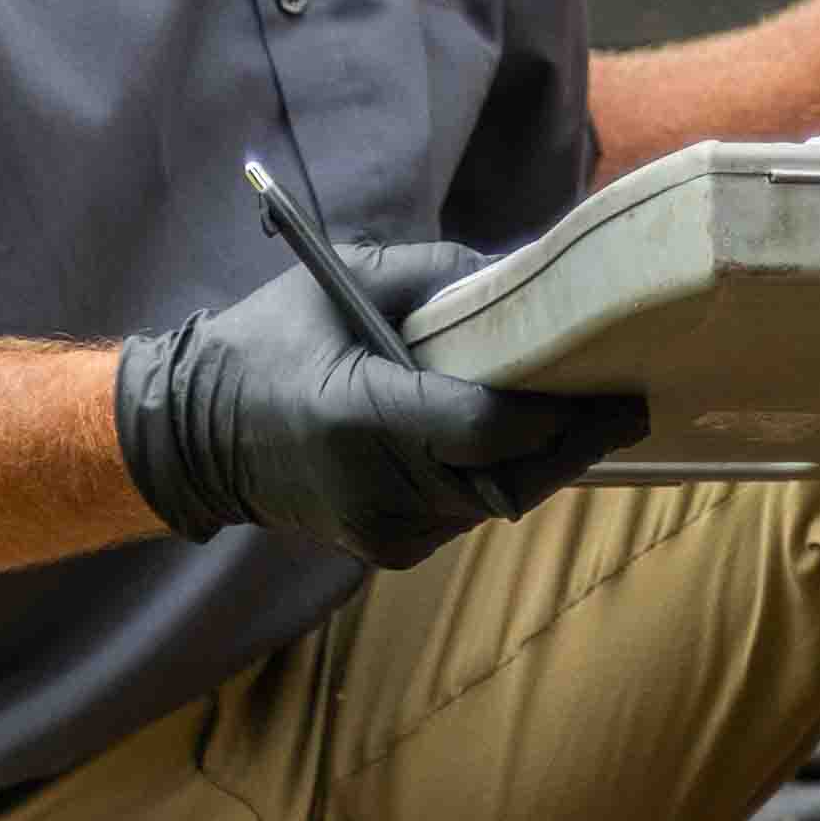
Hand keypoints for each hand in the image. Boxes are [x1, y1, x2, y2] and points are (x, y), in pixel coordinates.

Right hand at [113, 240, 645, 566]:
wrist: (190, 439)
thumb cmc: (265, 344)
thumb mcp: (341, 281)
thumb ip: (434, 273)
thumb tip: (523, 271)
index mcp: (362, 418)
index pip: (486, 429)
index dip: (559, 415)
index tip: (613, 386)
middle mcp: (378, 487)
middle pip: (509, 476)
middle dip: (574, 442)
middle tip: (629, 404)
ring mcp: (384, 528)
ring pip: (496, 501)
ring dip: (541, 463)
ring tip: (590, 416)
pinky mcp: (387, 549)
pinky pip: (466, 514)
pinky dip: (497, 478)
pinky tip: (523, 444)